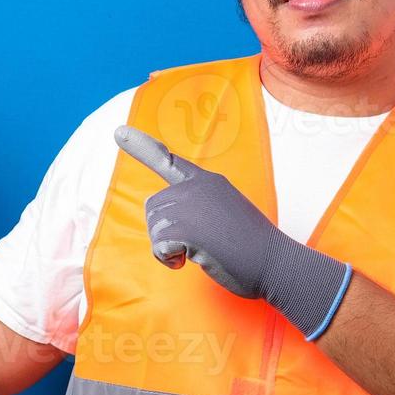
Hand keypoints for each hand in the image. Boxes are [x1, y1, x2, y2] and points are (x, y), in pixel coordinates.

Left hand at [113, 124, 352, 339]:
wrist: (276, 263)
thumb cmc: (253, 246)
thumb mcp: (226, 212)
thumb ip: (201, 206)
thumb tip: (173, 222)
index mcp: (208, 181)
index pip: (169, 161)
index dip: (141, 147)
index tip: (118, 132)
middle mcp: (197, 186)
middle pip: (154, 209)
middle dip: (166, 232)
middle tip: (200, 243)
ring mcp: (191, 205)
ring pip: (154, 228)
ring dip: (170, 247)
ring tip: (202, 250)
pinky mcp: (187, 228)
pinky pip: (159, 247)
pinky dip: (170, 260)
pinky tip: (194, 260)